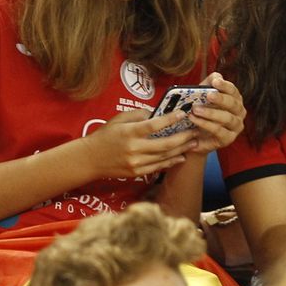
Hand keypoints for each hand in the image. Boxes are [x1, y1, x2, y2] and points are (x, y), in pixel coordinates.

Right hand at [83, 110, 197, 178]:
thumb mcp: (119, 119)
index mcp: (129, 132)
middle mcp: (134, 149)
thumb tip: (157, 113)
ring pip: (165, 157)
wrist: (91, 159)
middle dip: (183, 138)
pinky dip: (171, 161)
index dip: (170, 119)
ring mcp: (136, 163)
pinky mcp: (137, 173)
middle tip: (195, 131)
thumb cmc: (105, 135)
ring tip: (193, 143)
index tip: (183, 114)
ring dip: (182, 150)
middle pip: (165, 144)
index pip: (154, 125)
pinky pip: (158, 167)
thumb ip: (138, 114)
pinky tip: (181, 156)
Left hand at [185, 73, 244, 154]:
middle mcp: (239, 112)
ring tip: (195, 110)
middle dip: (220, 99)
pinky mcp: (228, 139)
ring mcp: (236, 127)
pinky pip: (219, 131)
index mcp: (235, 99)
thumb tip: (216, 76)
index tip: (215, 81)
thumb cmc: (202, 110)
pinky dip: (206, 125)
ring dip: (211, 113)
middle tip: (208, 95)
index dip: (225, 85)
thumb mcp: (203, 95)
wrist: (195, 134)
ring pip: (227, 118)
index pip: (233, 90)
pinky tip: (195, 120)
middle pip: (233, 104)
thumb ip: (208, 84)